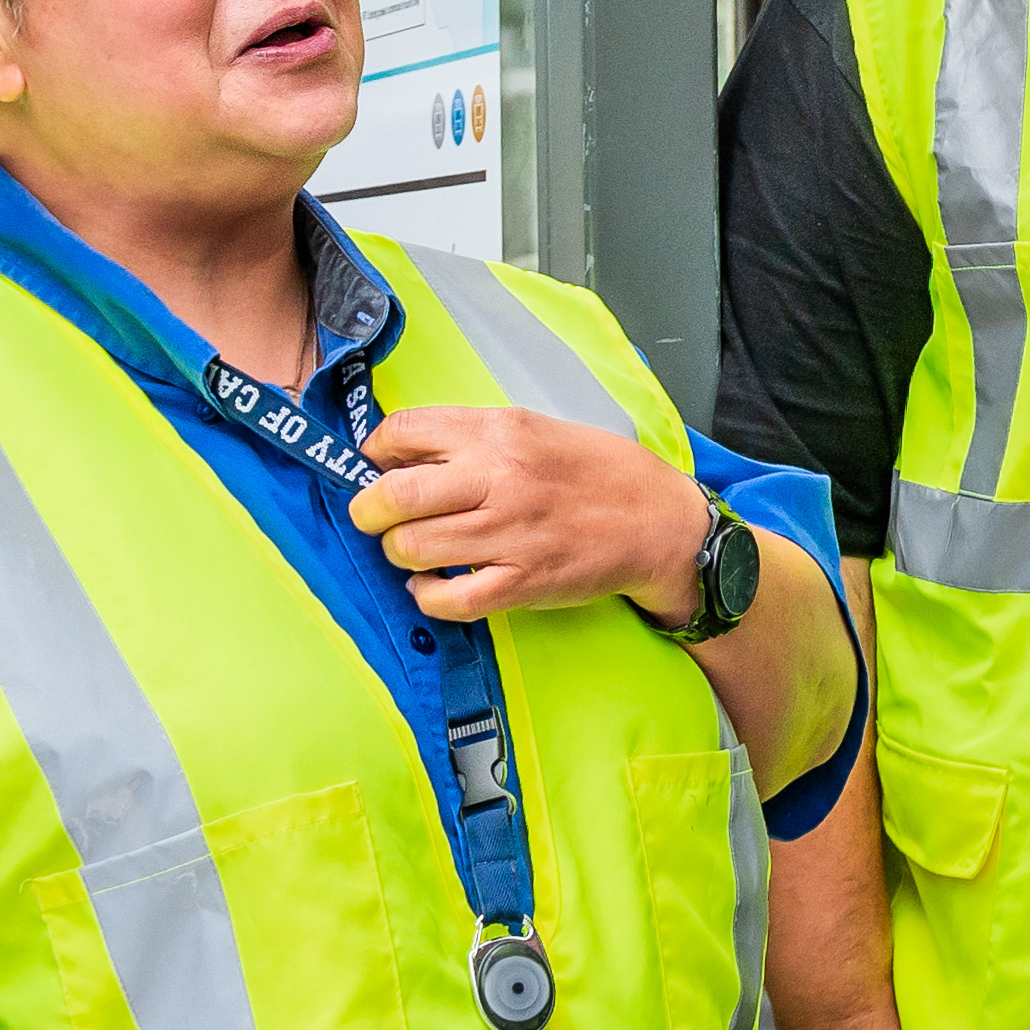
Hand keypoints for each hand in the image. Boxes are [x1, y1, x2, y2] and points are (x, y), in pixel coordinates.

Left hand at [350, 408, 707, 624]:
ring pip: (412, 548)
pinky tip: (432, 586)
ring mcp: (512, 534)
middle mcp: (501, 478)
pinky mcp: (524, 582)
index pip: (404, 431)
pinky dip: (426, 596)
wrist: (660, 522)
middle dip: (369, 510)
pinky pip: (449, 599)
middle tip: (375, 517)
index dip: (374, 452)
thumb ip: (475, 438)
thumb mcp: (537, 430)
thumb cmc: (598, 473)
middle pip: (394, 496)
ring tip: (414, 550)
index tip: (374, 466)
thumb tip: (404, 455)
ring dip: (399, 552)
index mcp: (502, 432)